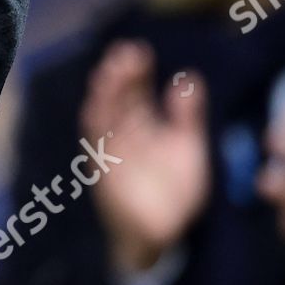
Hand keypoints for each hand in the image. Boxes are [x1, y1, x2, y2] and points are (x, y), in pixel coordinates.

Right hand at [81, 40, 210, 274]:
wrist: (164, 233)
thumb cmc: (175, 191)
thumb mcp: (188, 147)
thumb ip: (187, 115)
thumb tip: (189, 78)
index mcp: (143, 126)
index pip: (136, 92)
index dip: (136, 72)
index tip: (138, 50)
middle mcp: (124, 135)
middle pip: (118, 99)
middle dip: (119, 77)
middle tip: (124, 53)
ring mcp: (112, 152)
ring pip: (104, 117)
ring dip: (105, 95)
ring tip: (110, 72)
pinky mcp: (105, 172)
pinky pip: (97, 145)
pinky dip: (96, 124)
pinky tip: (96, 105)